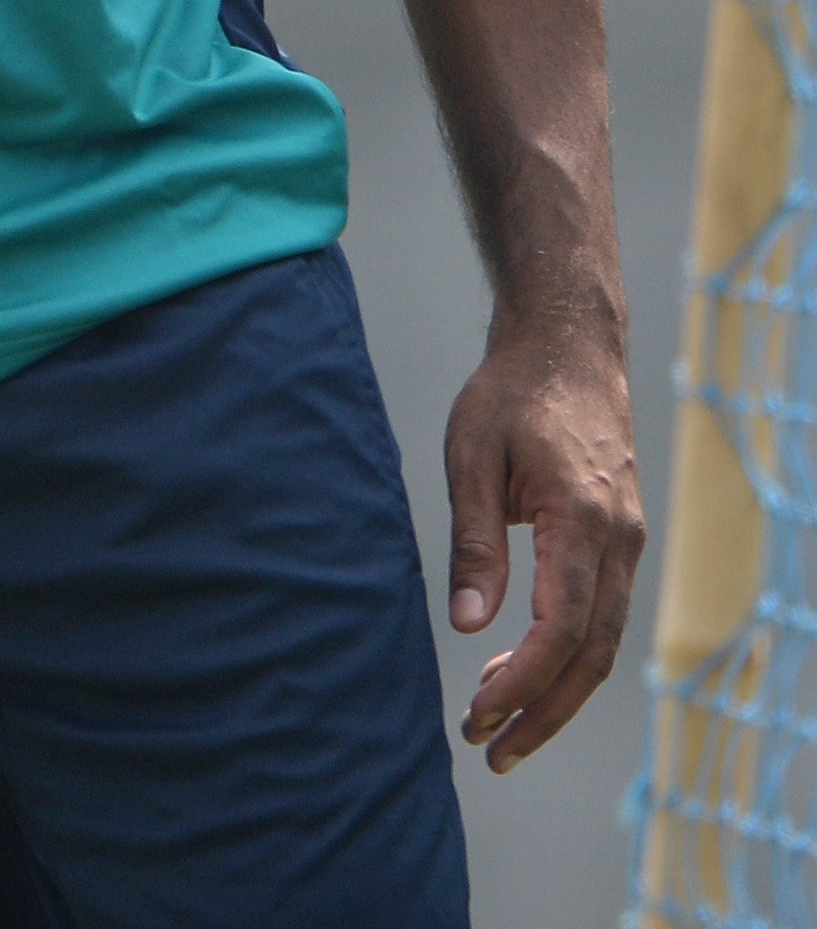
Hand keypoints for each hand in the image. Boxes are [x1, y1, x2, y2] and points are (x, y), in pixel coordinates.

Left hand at [444, 322, 644, 772]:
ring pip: (603, 644)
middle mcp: (620, 540)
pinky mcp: (623, 542)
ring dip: (554, 692)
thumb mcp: (473, 455)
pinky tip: (518, 668)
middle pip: (592, 656)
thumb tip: (467, 626)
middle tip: (488, 750)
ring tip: (495, 722)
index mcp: (583, 518)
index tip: (479, 716)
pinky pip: (603, 617)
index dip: (524, 683)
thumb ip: (474, 542)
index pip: (561, 628)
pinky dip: (566, 656)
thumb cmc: (512, 393)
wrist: (568, 347)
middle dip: (541, 712)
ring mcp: (630, 542)